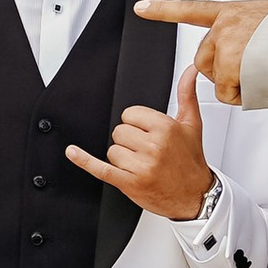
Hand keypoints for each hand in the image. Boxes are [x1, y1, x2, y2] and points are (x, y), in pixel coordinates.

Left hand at [67, 63, 215, 217]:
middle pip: (118, 132)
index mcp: (165, 128)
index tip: (147, 134)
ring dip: (122, 158)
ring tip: (142, 164)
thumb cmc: (191, 161)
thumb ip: (187, 94)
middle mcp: (153, 146)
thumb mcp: (192, 124)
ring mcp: (140, 166)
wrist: (195, 196)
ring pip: (112, 150)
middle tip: (147, 152)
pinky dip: (84, 161)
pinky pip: (101, 168)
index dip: (136, 124)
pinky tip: (73, 152)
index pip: (130, 114)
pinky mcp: (129, 183)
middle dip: (129, 141)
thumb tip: (190, 70)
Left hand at [129, 0, 267, 105]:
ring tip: (261, 74)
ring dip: (236, 85)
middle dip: (223, 71)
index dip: (163, 9)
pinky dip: (243, 96)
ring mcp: (224, 46)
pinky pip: (227, 93)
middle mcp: (223, 27)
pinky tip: (261, 84)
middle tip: (252, 68)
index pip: (191, 9)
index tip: (141, 7)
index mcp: (232, 11)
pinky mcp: (228, 66)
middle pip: (204, 59)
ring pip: (216, 79)